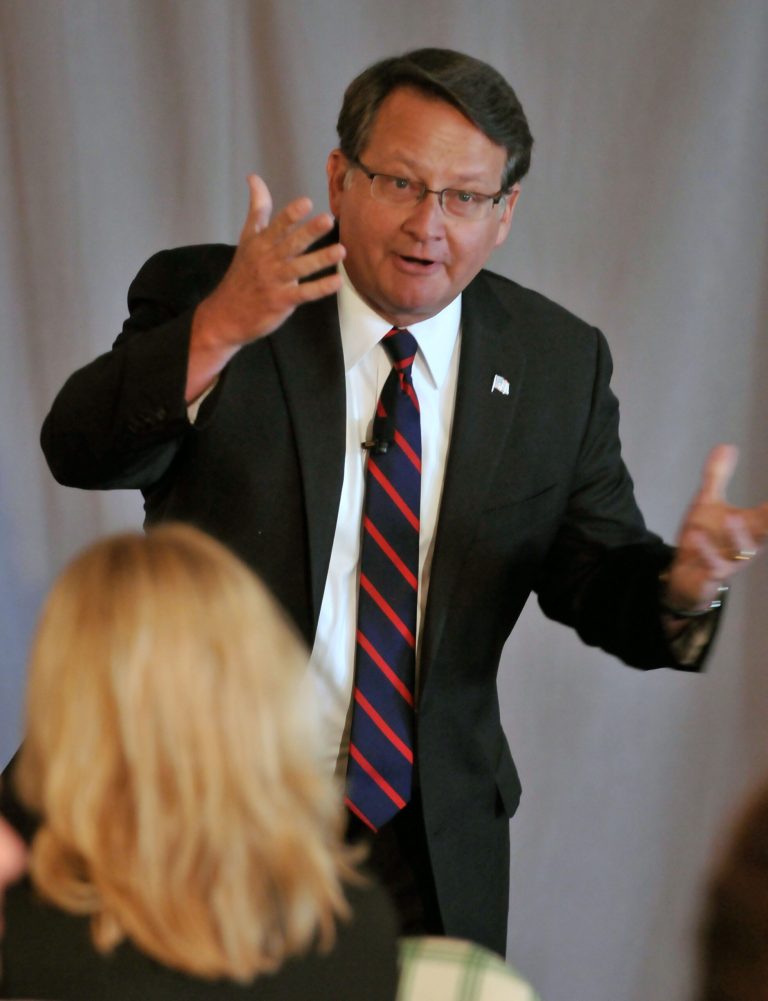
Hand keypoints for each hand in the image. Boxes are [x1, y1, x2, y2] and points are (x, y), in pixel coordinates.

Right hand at [186, 175, 344, 398]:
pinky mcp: (281, 301)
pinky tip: (337, 282)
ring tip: (341, 250)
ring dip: (320, 259)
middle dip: (309, 231)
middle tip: (328, 219)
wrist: (226, 314)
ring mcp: (274, 281)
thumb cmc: (242, 273)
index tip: (306, 202)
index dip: (291, 214)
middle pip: (290, 243)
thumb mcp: (247, 239)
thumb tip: (254, 177)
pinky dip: (320, 288)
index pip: (276, 225)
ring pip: (300, 268)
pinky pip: (304, 294)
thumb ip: (257, 209)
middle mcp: (267, 260)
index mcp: (260, 243)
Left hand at [663, 444, 767, 612]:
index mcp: (750, 526)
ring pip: (743, 549)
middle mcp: (746, 543)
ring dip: (738, 533)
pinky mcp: (712, 574)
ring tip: (732, 515)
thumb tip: (727, 445)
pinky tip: (696, 533)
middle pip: (766, 531)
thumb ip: (717, 476)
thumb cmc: (703, 539)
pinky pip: (713, 564)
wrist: (685, 575)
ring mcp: (731, 561)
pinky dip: (707, 551)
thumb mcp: (707, 503)